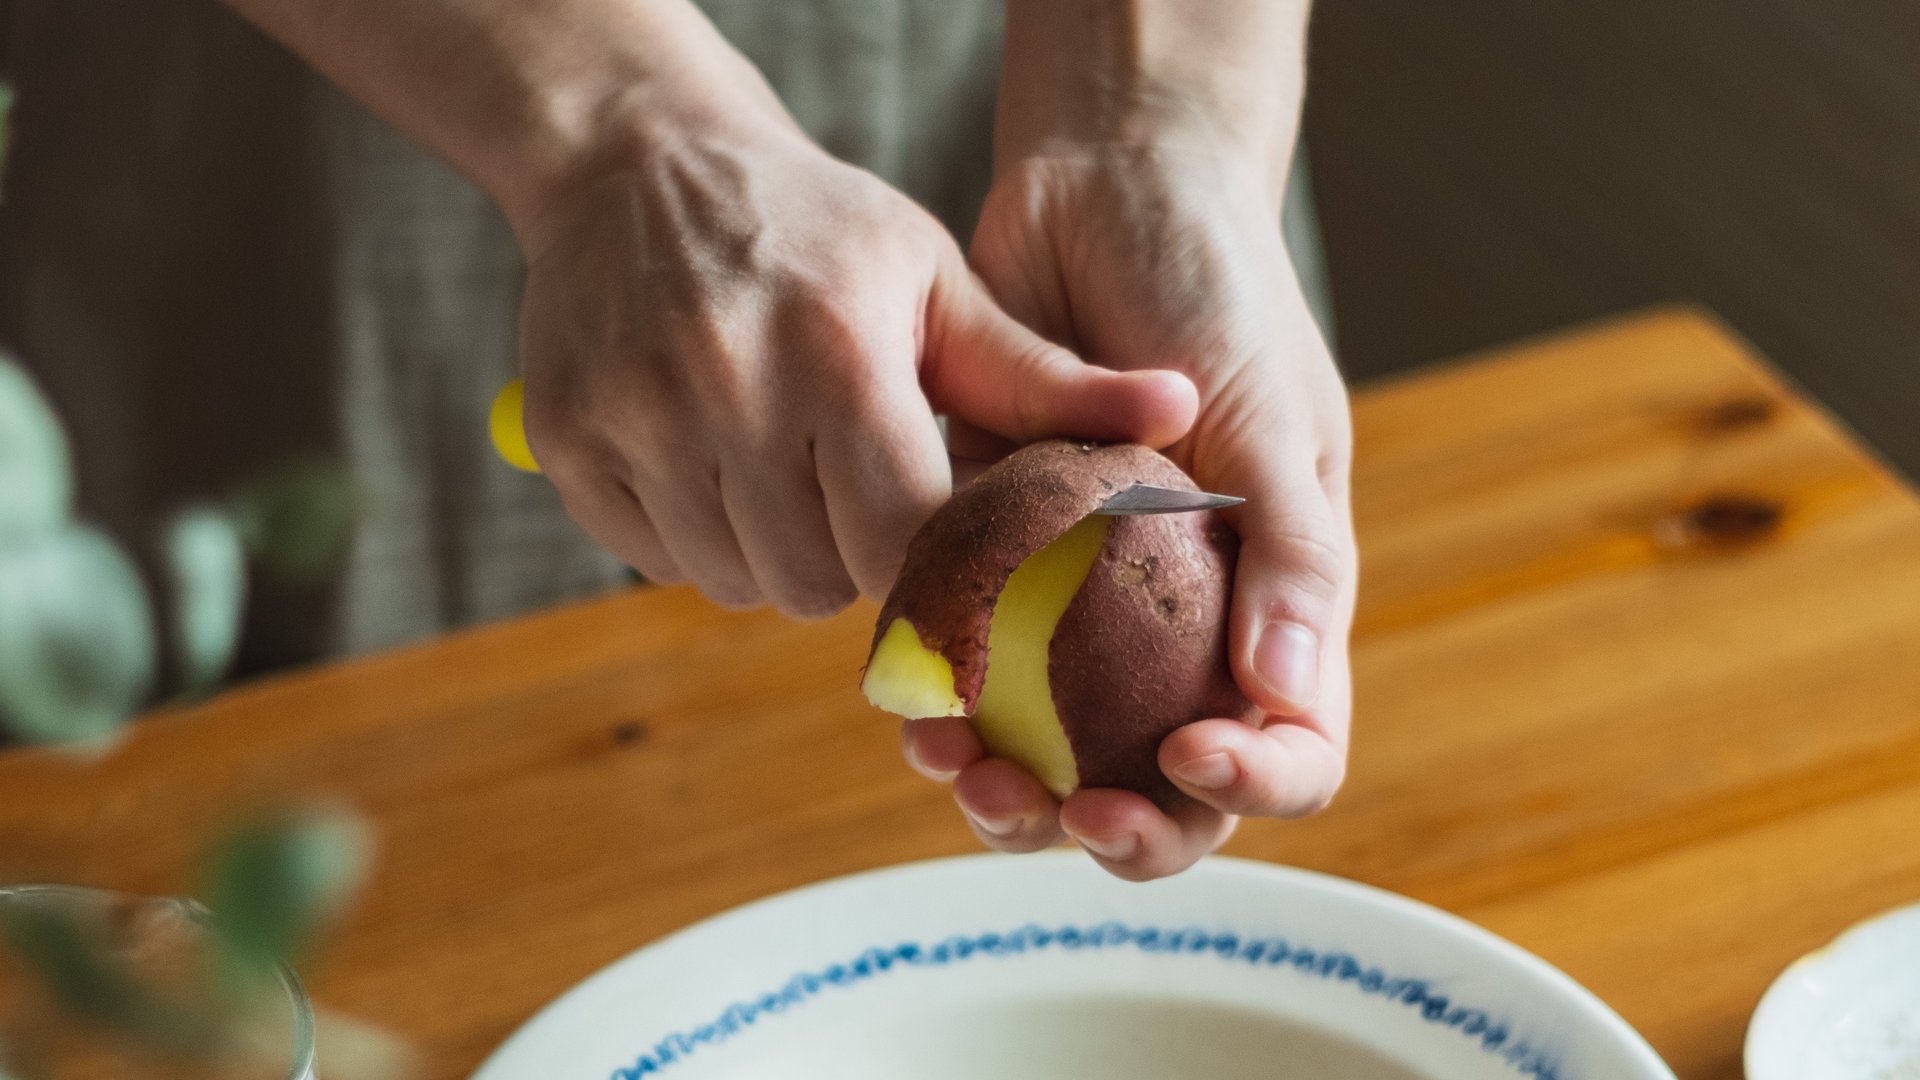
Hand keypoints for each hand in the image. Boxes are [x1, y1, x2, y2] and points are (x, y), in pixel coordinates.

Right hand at [513, 112, 1197, 616]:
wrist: (638, 162)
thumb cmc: (817, 230)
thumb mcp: (937, 282)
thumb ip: (1046, 377)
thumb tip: (1180, 413)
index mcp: (840, 353)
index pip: (905, 538)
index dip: (933, 565)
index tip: (944, 548)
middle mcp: (727, 388)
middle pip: (816, 581)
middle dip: (853, 566)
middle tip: (859, 502)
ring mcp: (632, 416)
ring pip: (734, 583)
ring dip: (775, 558)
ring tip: (787, 476)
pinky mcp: (566, 441)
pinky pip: (653, 560)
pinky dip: (695, 540)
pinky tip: (713, 465)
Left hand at [906, 128, 1356, 879]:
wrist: (1106, 188)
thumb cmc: (1216, 290)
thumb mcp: (1274, 414)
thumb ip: (1291, 554)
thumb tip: (1286, 696)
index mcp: (1272, 605)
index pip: (1288, 744)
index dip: (1249, 783)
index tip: (1185, 753)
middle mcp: (1179, 624)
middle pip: (1160, 782)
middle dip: (1110, 822)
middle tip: (1055, 806)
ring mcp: (1081, 605)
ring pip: (1051, 748)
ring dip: (1007, 784)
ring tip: (954, 763)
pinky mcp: (993, 563)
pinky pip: (968, 665)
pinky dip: (941, 700)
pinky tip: (907, 700)